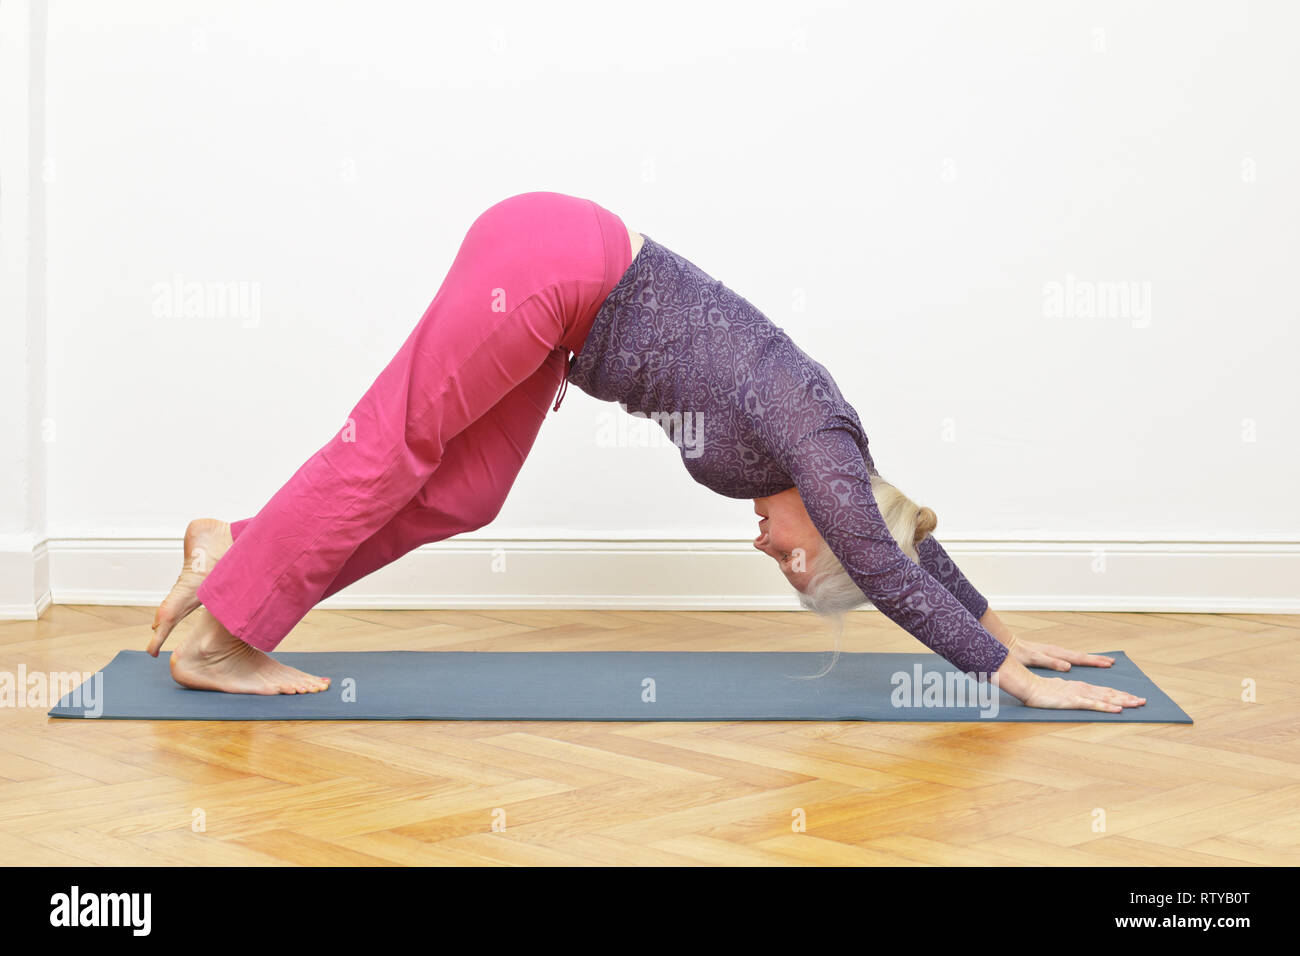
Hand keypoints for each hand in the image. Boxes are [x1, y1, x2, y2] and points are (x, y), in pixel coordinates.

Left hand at [1007, 636, 1114, 671]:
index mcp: (1056, 653)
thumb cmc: (1020, 653)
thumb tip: (1068, 666)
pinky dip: (1079, 659)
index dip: (1094, 662)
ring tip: (1102, 661)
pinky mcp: (1050, 654)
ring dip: (1089, 659)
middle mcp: (1058, 652)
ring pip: (1077, 656)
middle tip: (1112, 662)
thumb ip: (1051, 662)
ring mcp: (1055, 652)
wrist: (1009, 645)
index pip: (1080, 658)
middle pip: (1081, 656)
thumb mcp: (1034, 658)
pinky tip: (1081, 662)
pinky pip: (1070, 657)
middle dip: (1097, 659)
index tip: (1108, 663)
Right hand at [1021, 675, 1145, 712]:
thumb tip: (1079, 696)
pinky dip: (1107, 706)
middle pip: (1109, 693)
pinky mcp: (1073, 701)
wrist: (1028, 686)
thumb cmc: (1040, 689)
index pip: (1104, 690)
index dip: (1119, 694)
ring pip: (1106, 697)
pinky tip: (1117, 709)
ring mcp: (1079, 694)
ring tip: (1137, 703)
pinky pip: (1094, 705)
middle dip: (1127, 697)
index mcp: (1080, 687)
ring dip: (1123, 701)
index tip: (1132, 697)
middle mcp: (1083, 688)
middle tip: (1143, 701)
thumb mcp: (1058, 691)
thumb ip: (1070, 693)